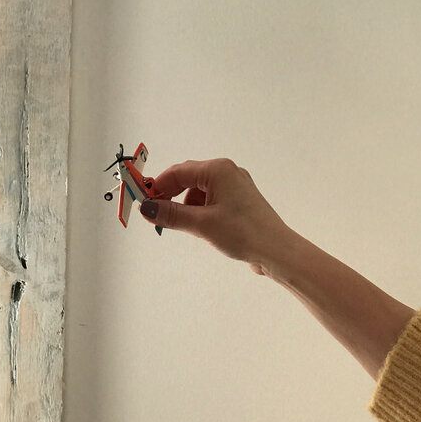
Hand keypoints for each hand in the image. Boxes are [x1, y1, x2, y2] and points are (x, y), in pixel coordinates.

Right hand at [140, 158, 295, 273]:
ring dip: (188, 208)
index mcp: (218, 170)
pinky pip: (213, 202)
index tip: (144, 202)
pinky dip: (202, 213)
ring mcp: (236, 187)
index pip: (178, 172)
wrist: (276, 251)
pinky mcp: (240, 202)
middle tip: (158, 216)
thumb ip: (171, 215)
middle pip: (188, 179)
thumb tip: (147, 209)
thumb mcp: (201, 224)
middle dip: (172, 198)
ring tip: (189, 228)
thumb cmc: (243, 233)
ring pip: (200, 193)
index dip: (158, 187)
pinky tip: (204, 230)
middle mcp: (228, 173)